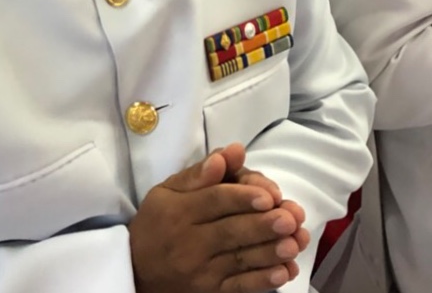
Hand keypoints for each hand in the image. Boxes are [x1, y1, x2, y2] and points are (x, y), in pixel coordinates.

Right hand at [131, 144, 302, 292]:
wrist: (136, 272)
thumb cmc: (158, 224)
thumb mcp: (167, 191)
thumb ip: (201, 172)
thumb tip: (233, 152)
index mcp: (179, 211)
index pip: (213, 201)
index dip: (242, 197)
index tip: (270, 195)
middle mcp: (189, 242)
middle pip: (230, 231)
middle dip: (263, 225)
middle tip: (290, 218)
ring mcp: (201, 270)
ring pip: (239, 259)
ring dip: (270, 252)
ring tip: (294, 242)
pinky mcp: (210, 292)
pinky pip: (239, 287)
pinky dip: (263, 280)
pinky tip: (284, 271)